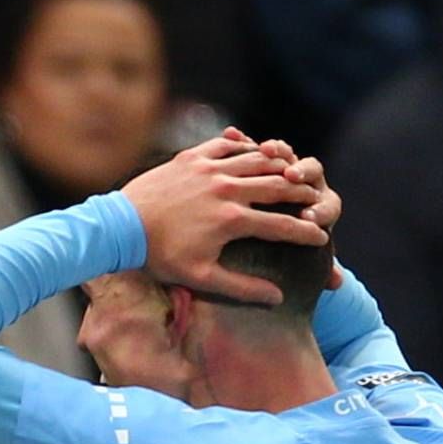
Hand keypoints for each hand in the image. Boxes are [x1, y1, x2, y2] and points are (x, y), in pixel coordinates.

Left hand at [122, 129, 325, 303]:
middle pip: (278, 186)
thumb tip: (277, 297)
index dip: (306, 234)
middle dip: (302, 192)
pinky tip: (256, 150)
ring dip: (279, 166)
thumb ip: (242, 287)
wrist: (121, 226)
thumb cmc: (159, 256)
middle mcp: (227, 189)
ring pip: (257, 161)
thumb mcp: (200, 277)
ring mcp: (210, 169)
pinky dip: (246, 147)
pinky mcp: (193, 157)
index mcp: (232, 220)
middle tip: (316, 197)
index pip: (282, 226)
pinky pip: (227, 146)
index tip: (322, 239)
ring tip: (294, 172)